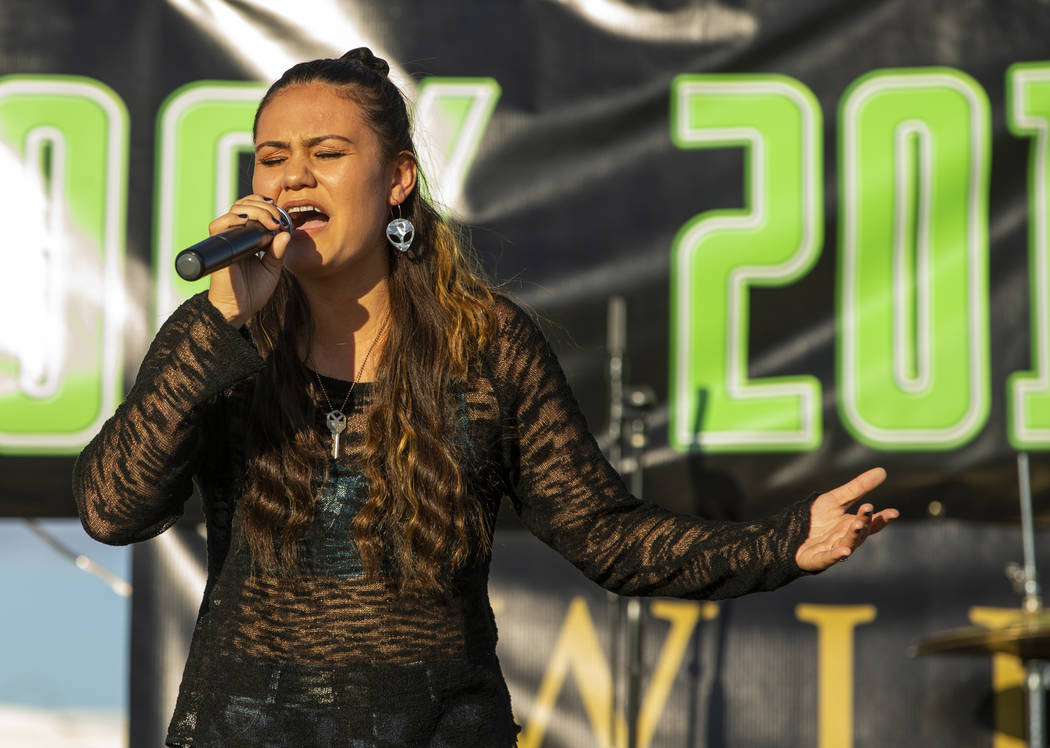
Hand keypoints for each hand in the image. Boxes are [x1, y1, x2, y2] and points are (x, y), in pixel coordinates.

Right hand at [206, 194, 290, 327]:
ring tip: (271, 222)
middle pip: (244, 205)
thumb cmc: (252, 292)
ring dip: (255, 210)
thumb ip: (278, 252)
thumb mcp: (272, 269)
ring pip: (235, 210)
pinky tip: (250, 222)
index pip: (251, 209)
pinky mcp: (219, 247)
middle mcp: (235, 235)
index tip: (281, 216)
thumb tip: (286, 233)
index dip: (265, 205)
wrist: (237, 310)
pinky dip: (234, 218)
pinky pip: (219, 225)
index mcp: (247, 238)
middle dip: (264, 206)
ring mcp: (226, 240)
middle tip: (277, 220)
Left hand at [794, 467, 898, 571]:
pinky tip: (844, 551)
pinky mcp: (817, 559)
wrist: (790, 532)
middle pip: (859, 532)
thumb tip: (882, 470)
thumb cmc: (816, 518)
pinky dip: (836, 555)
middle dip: (864, 521)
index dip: (882, 518)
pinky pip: (828, 558)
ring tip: (857, 524)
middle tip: (867, 509)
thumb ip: (858, 488)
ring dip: (853, 536)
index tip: (894, 512)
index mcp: (851, 525)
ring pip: (846, 544)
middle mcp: (845, 539)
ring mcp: (832, 550)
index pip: (871, 523)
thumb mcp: (836, 499)